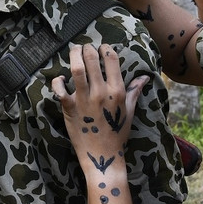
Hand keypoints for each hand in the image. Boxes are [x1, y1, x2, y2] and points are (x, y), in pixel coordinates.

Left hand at [52, 44, 145, 172]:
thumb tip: (145, 76)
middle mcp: (100, 92)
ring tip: (74, 50)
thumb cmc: (117, 133)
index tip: (101, 47)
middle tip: (85, 47)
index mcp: (117, 91)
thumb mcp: (129, 111)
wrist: (103, 156)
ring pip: (76, 69)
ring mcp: (84, 99)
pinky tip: (61, 79)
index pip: (111, 59)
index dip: (105, 48)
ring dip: (73, 55)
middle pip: (92, 59)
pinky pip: (60, 89)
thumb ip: (134, 91)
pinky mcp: (69, 108)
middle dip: (87, 48)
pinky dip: (58, 81)